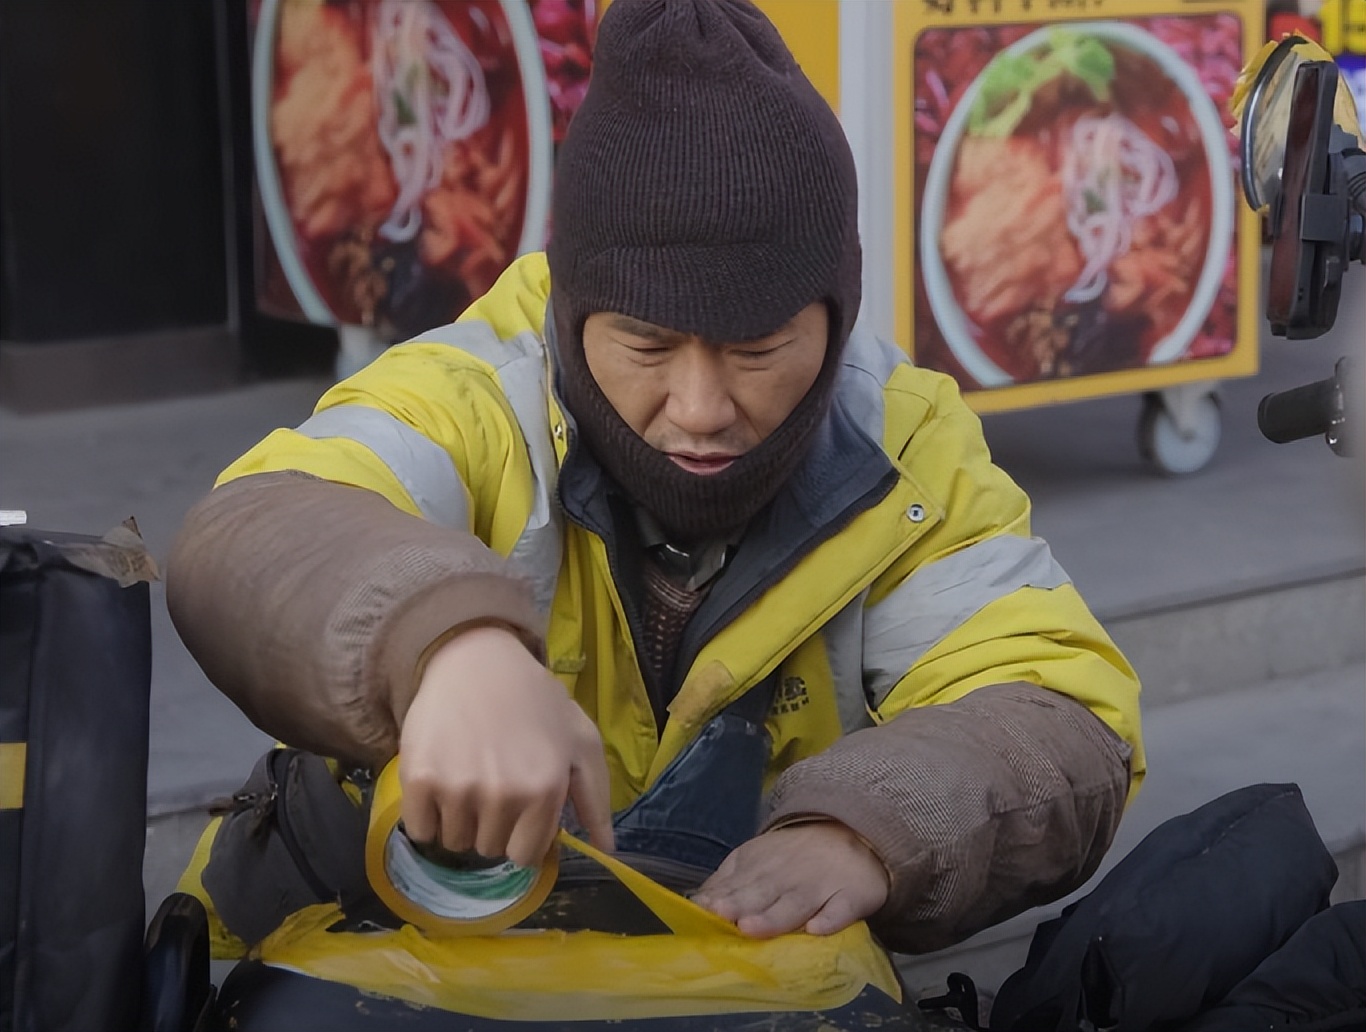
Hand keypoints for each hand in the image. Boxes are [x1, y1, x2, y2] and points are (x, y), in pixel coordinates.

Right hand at [397, 624, 614, 866]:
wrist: (477, 661)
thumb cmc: (534, 700)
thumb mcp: (580, 741)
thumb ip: (596, 799)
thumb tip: (608, 848)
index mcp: (545, 790)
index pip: (525, 855)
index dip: (520, 836)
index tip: (516, 813)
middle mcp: (503, 795)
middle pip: (489, 848)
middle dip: (492, 825)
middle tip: (491, 783)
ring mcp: (459, 788)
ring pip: (455, 841)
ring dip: (459, 820)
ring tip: (467, 778)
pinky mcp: (420, 779)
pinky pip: (419, 829)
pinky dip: (425, 816)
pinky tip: (439, 783)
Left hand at [691, 822, 888, 936]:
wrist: (851, 832)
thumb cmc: (793, 856)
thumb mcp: (756, 859)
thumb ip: (728, 881)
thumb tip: (697, 903)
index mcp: (763, 864)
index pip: (739, 882)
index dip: (722, 897)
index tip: (705, 910)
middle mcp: (790, 875)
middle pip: (763, 893)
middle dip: (742, 904)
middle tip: (723, 916)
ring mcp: (822, 886)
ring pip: (797, 903)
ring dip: (774, 917)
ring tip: (752, 928)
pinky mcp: (853, 896)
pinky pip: (843, 909)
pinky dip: (832, 919)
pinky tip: (818, 929)